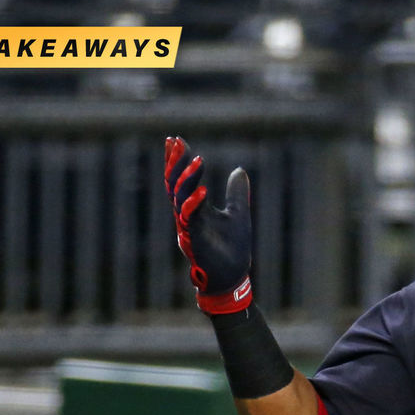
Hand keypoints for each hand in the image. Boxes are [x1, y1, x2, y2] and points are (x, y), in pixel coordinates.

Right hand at [164, 136, 253, 313]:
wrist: (234, 276)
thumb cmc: (233, 247)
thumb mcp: (238, 213)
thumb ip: (237, 193)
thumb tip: (239, 170)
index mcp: (195, 208)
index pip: (181, 180)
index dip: (178, 161)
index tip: (175, 139)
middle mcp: (187, 216)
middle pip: (174, 185)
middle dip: (175, 164)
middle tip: (175, 142)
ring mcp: (189, 228)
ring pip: (180, 199)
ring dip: (187, 179)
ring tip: (196, 160)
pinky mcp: (196, 240)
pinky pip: (191, 220)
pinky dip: (194, 205)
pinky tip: (201, 191)